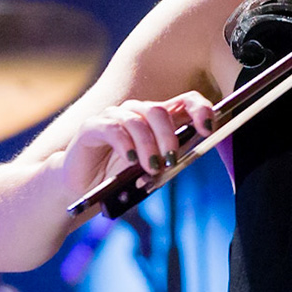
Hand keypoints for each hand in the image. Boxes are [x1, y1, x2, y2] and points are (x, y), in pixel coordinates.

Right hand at [59, 91, 216, 198]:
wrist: (84, 189)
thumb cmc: (122, 178)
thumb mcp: (154, 170)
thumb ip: (172, 160)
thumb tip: (194, 154)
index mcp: (159, 120)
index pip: (186, 101)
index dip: (201, 110)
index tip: (208, 130)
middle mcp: (138, 112)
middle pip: (160, 111)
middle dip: (169, 137)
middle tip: (171, 161)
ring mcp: (114, 116)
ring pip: (138, 120)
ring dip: (149, 146)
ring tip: (152, 168)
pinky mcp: (93, 126)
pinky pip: (113, 128)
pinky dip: (126, 145)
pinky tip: (130, 161)